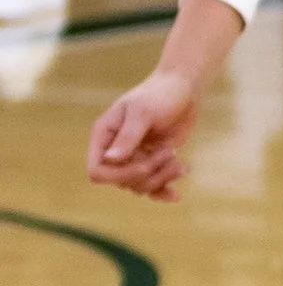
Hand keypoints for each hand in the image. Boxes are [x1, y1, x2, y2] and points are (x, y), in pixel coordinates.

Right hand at [89, 67, 201, 199]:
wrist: (182, 90)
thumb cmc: (159, 95)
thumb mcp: (143, 113)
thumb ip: (128, 137)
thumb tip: (110, 160)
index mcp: (104, 136)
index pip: (97, 171)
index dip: (118, 176)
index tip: (144, 165)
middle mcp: (115, 150)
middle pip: (120, 181)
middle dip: (147, 173)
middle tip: (170, 153)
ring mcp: (134, 157)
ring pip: (139, 186)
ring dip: (161, 178)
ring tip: (181, 163)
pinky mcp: (154, 161)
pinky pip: (152, 185)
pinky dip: (163, 191)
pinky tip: (175, 196)